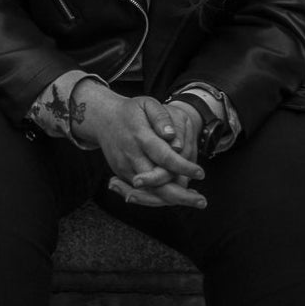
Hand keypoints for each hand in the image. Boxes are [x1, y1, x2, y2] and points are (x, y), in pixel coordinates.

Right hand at [68, 80, 205, 208]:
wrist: (102, 119)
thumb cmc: (130, 111)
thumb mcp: (147, 104)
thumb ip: (160, 117)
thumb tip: (172, 136)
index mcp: (140, 136)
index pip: (164, 157)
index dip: (183, 167)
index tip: (200, 173)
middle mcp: (131, 156)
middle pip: (156, 182)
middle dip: (180, 195)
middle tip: (202, 201)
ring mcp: (125, 168)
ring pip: (149, 191)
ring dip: (172, 199)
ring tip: (194, 201)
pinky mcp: (123, 174)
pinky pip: (142, 191)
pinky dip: (160, 198)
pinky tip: (179, 197)